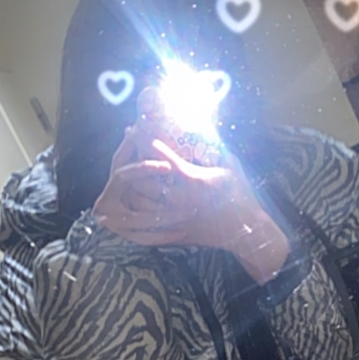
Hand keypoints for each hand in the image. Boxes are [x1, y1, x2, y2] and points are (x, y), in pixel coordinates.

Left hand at [93, 113, 289, 281]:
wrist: (249, 230)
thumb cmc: (242, 194)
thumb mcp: (231, 164)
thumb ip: (213, 145)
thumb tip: (202, 122)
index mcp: (195, 182)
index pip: (165, 160)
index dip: (147, 143)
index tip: (137, 130)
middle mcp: (183, 201)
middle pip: (145, 185)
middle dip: (131, 169)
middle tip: (123, 159)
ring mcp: (179, 221)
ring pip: (141, 212)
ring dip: (124, 203)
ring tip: (110, 197)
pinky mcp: (179, 236)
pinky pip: (149, 237)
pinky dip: (131, 232)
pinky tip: (117, 226)